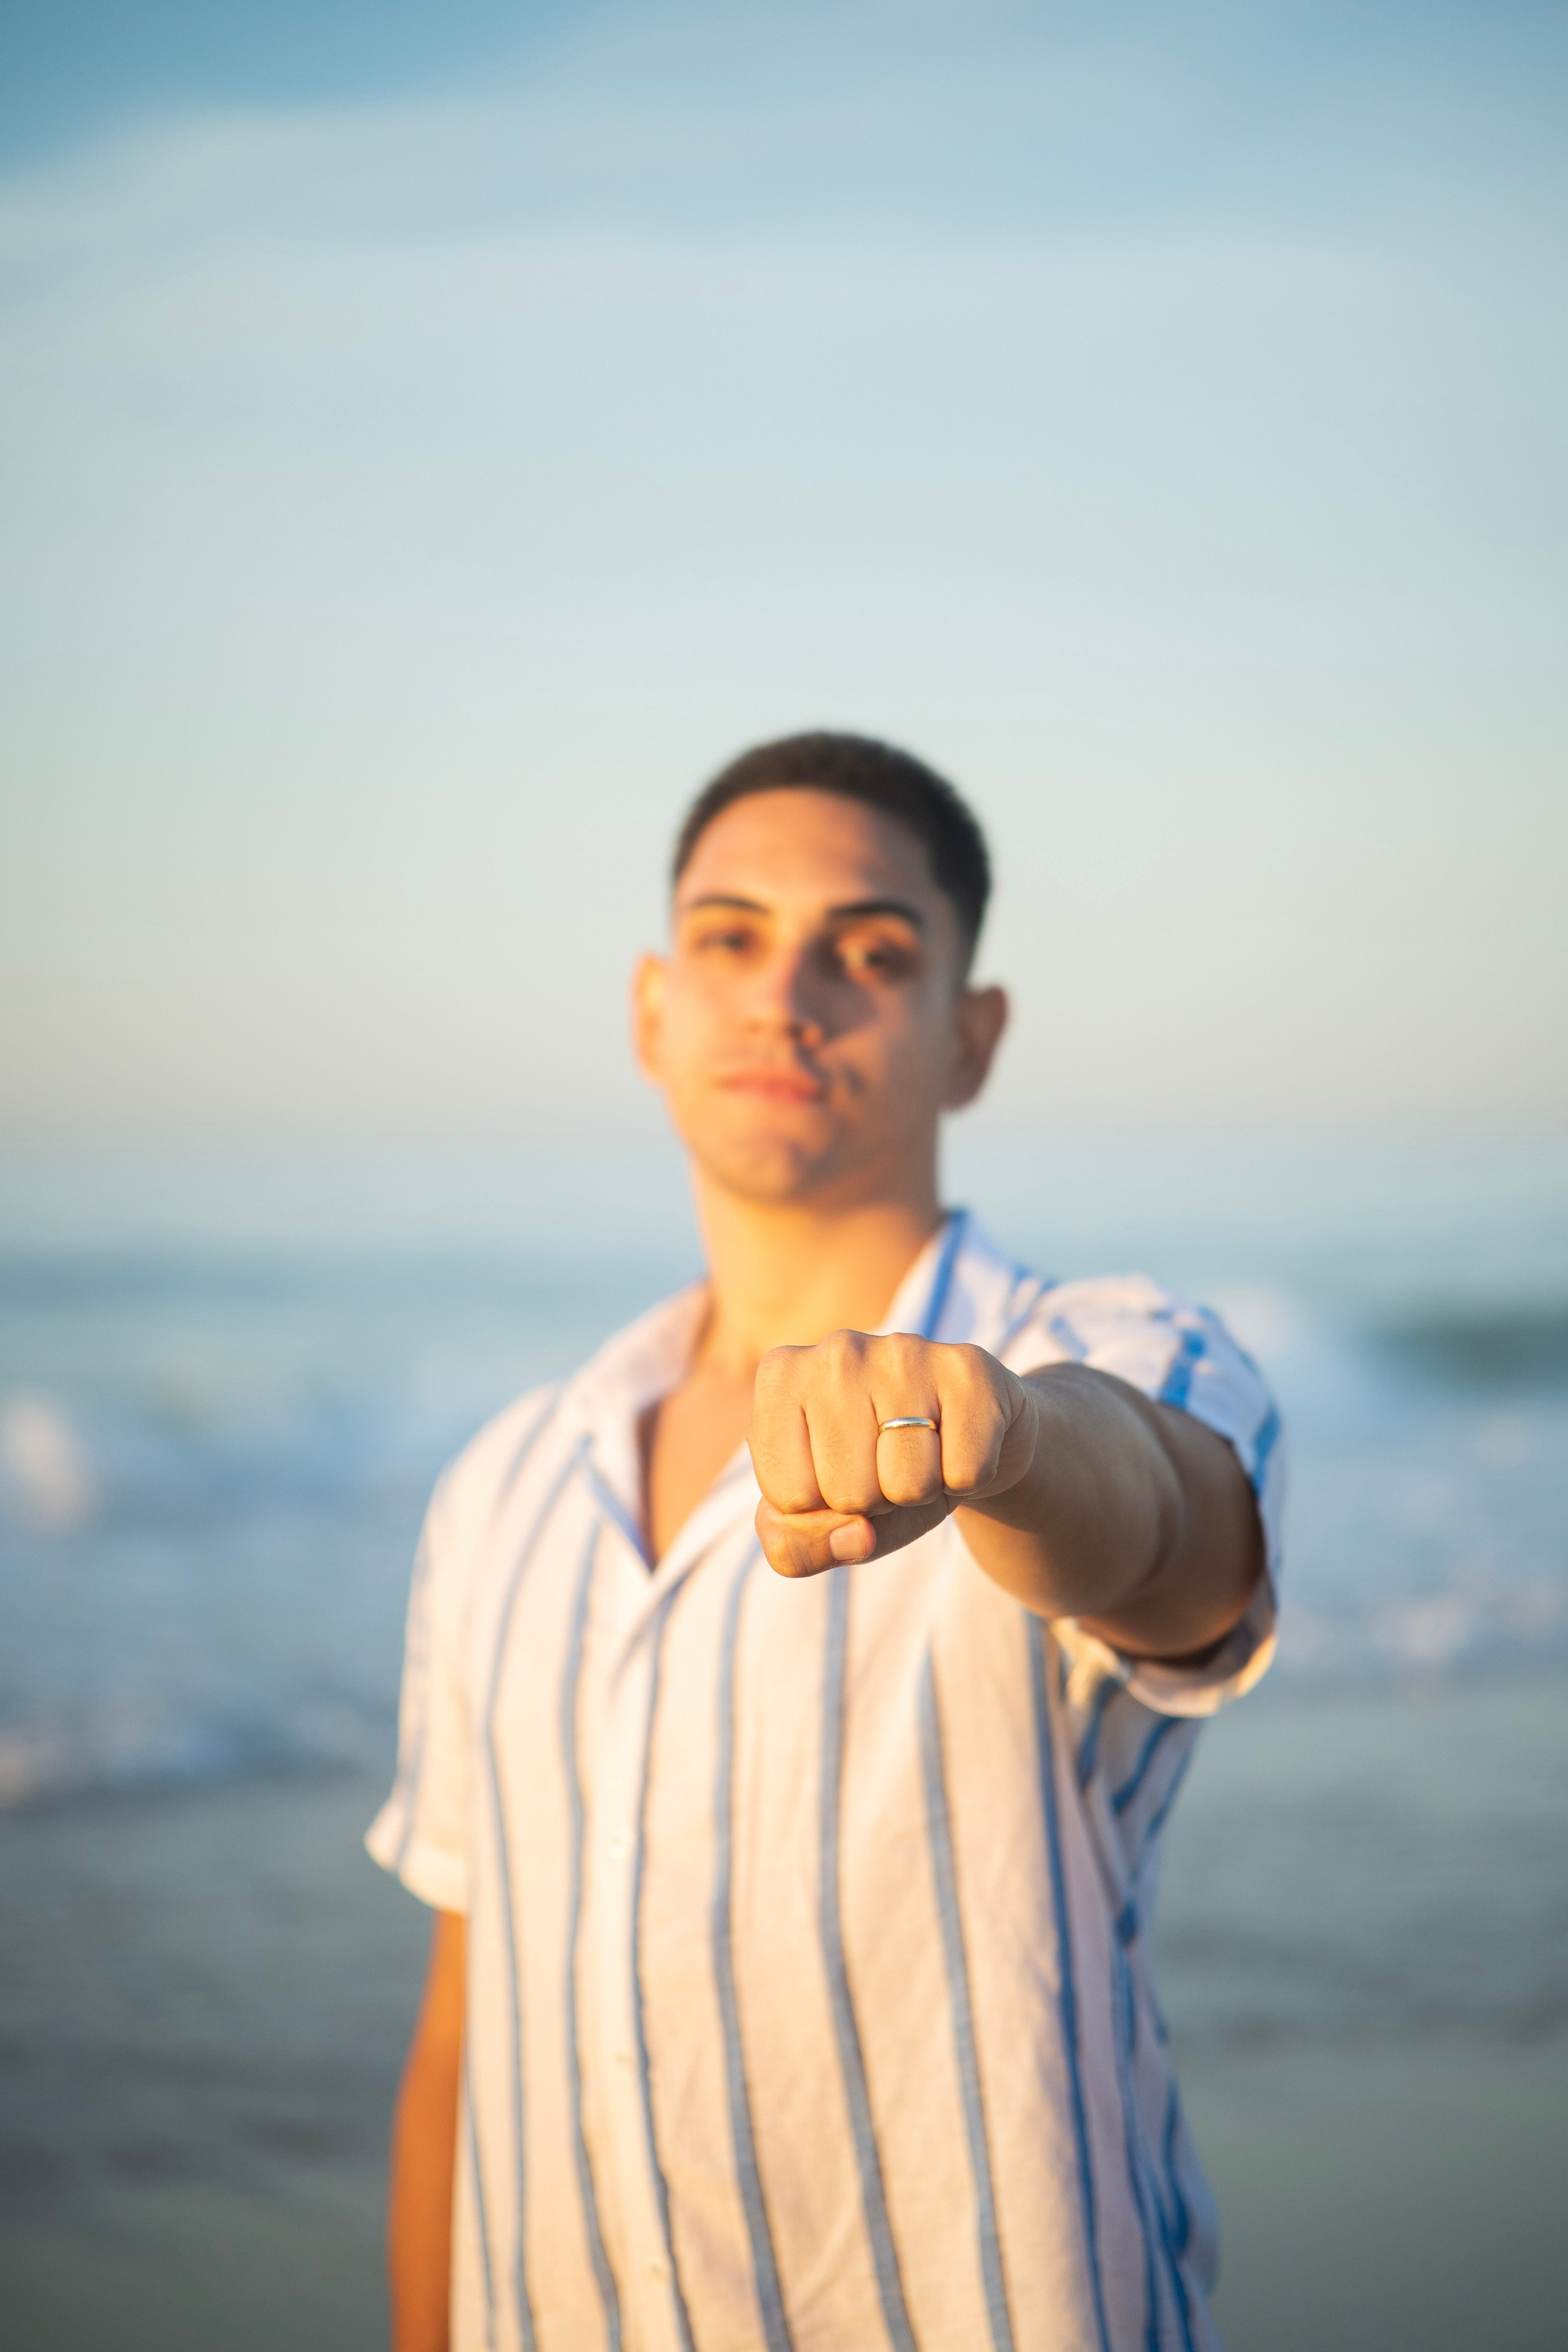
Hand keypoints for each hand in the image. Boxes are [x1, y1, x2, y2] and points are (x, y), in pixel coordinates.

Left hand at [750, 1329, 1038, 1576]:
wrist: (958, 1433)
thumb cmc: (871, 1472)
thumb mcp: (816, 1519)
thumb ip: (793, 1549)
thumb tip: (857, 1536)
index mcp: (780, 1377)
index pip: (789, 1498)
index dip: (821, 1509)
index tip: (838, 1472)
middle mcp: (837, 1350)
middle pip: (847, 1492)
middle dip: (871, 1501)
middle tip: (885, 1465)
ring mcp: (905, 1351)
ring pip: (907, 1485)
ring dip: (918, 1493)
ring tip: (919, 1454)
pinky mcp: (968, 1369)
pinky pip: (966, 1473)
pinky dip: (964, 1479)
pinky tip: (954, 1442)